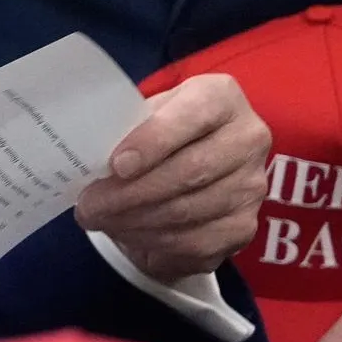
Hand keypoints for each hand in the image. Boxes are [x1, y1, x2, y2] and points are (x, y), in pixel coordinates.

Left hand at [76, 73, 270, 282]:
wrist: (192, 156)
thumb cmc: (159, 130)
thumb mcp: (145, 112)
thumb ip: (126, 128)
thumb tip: (90, 160)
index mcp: (222, 98)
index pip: (193, 115)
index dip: (154, 141)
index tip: (117, 165)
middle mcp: (248, 139)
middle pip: (190, 172)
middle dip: (130, 194)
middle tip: (89, 205)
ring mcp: (252, 186)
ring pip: (188, 212)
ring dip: (135, 222)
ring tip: (100, 220)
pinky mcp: (244, 226)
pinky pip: (196, 244)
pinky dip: (153, 243)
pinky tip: (126, 235)